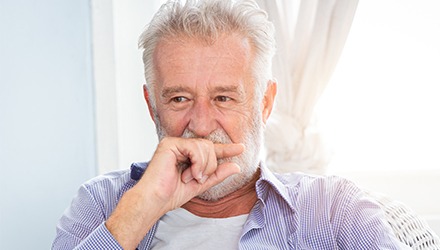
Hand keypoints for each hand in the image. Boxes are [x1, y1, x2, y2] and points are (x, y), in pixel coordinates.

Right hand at [106, 137, 243, 249]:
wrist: (155, 200)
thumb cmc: (171, 194)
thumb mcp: (200, 184)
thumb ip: (217, 175)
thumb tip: (236, 166)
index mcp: (187, 154)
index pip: (210, 149)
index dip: (226, 149)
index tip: (241, 148)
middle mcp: (181, 146)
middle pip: (210, 146)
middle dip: (210, 165)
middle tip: (199, 178)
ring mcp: (175, 143)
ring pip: (205, 147)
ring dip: (204, 166)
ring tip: (191, 178)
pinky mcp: (170, 143)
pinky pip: (195, 148)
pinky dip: (197, 163)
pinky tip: (189, 174)